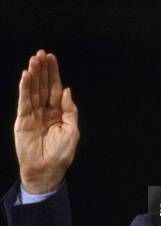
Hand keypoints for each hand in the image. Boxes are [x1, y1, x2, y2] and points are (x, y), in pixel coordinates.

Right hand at [14, 50, 79, 193]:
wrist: (46, 172)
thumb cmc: (60, 155)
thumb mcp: (72, 131)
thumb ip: (70, 111)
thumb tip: (66, 90)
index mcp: (58, 113)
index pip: (55, 89)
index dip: (53, 74)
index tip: (52, 58)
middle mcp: (44, 111)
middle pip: (43, 86)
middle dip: (42, 70)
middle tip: (41, 54)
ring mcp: (33, 115)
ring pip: (33, 91)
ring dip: (33, 75)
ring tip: (33, 61)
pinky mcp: (23, 121)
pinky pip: (24, 102)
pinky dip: (24, 89)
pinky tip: (25, 76)